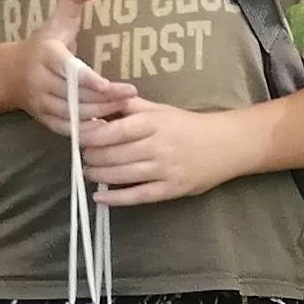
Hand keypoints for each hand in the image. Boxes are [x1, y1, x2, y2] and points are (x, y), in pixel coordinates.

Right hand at [20, 0, 140, 134]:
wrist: (12, 74)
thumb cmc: (45, 43)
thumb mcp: (58, 19)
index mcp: (46, 55)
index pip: (69, 70)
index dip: (90, 80)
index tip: (112, 86)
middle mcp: (40, 80)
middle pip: (75, 95)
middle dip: (104, 98)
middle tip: (130, 95)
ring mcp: (41, 103)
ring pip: (73, 114)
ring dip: (100, 113)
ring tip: (124, 108)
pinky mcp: (44, 120)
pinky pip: (68, 129)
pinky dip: (88, 130)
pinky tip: (108, 127)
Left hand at [78, 93, 241, 204]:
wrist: (226, 145)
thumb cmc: (187, 125)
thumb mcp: (159, 109)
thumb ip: (129, 107)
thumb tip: (97, 105)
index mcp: (154, 122)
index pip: (116, 130)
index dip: (92, 136)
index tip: (78, 137)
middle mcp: (159, 145)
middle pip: (115, 154)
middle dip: (92, 157)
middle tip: (82, 156)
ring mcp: (165, 169)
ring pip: (123, 175)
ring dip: (99, 175)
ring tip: (88, 172)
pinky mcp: (171, 189)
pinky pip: (138, 196)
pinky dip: (116, 199)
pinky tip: (100, 198)